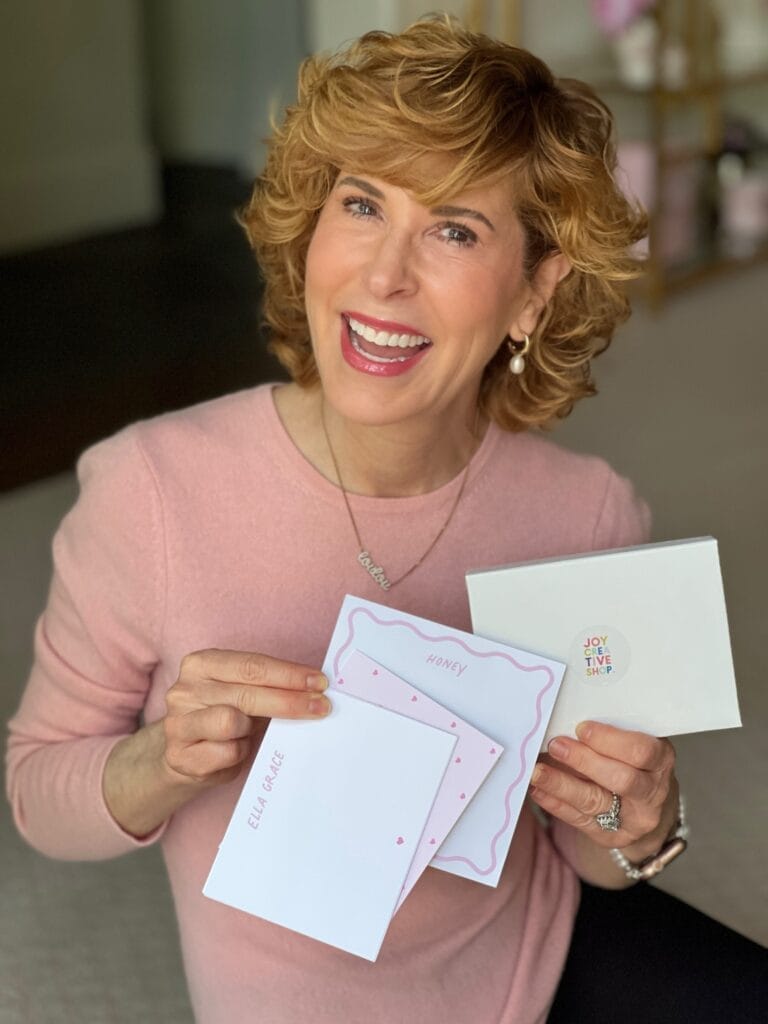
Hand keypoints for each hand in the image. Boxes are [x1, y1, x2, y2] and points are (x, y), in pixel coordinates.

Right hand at [162, 649, 330, 788]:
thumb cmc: (222, 716)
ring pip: (231, 722)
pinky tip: (237, 750)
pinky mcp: (180, 756)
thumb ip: (267, 686)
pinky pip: (227, 752)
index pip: (252, 665)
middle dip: (289, 701)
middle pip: (247, 693)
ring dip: (252, 728)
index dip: (289, 674)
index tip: (319, 682)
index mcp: (201, 664)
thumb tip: (313, 690)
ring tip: (252, 731)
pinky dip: (240, 752)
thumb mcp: (241, 692)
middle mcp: (184, 690)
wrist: (184, 753)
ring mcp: (178, 723)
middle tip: (320, 707)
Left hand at [529, 721, 678, 858]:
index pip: (641, 752)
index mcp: (661, 760)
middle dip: (584, 761)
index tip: (582, 728)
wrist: (643, 802)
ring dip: (562, 784)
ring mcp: (634, 819)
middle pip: (621, 780)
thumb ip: (608, 734)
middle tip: (555, 746)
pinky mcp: (612, 836)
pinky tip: (538, 790)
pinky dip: (556, 804)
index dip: (610, 740)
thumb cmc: (632, 760)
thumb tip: (566, 720)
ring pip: (596, 802)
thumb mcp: (632, 740)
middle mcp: (653, 793)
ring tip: (537, 771)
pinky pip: (580, 820)